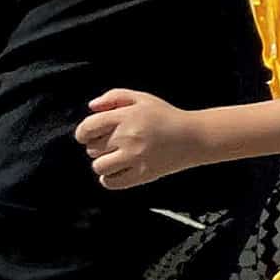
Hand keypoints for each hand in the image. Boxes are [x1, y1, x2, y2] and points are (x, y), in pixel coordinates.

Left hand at [74, 90, 204, 189]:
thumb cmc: (166, 117)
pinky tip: (120, 170)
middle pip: (91, 149)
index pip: (87, 128)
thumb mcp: (143, 99)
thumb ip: (115, 96)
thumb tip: (91, 107)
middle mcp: (128, 136)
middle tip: (116, 144)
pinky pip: (110, 182)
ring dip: (104, 163)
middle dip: (99, 147)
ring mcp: (135, 157)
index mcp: (127, 116)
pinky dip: (110, 178)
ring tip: (118, 158)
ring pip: (99, 166)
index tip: (88, 136)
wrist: (195, 137)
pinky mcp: (142, 174)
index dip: (83, 133)